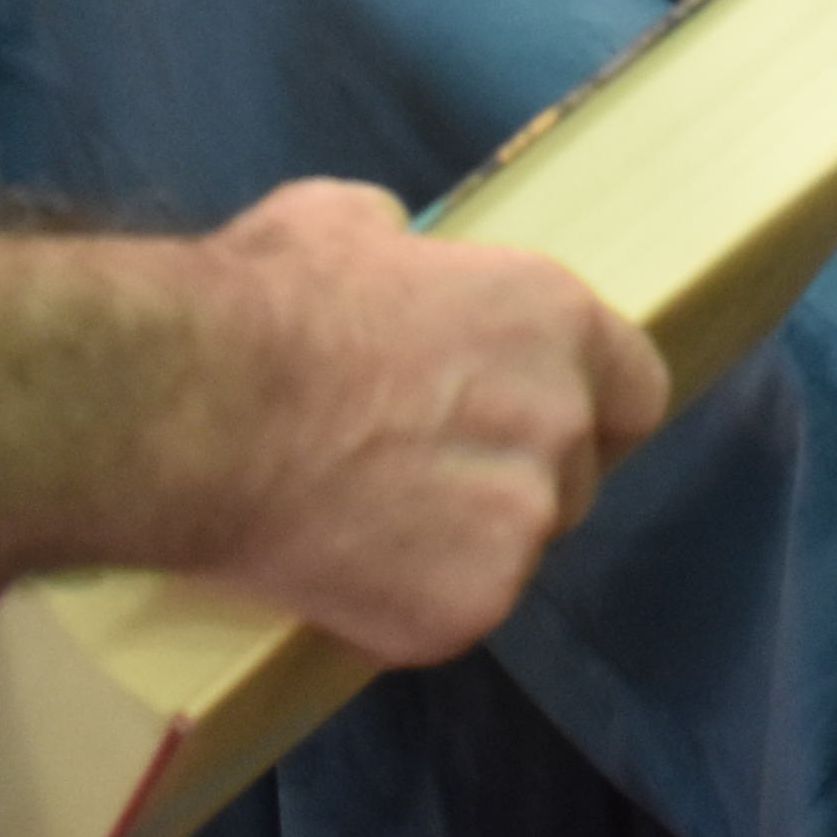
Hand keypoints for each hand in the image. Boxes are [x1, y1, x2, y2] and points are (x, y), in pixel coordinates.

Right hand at [179, 181, 668, 666]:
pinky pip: (450, 613)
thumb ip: (401, 243)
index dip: (588, 413)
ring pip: (510, 553)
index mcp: (554, 319)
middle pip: (573, 480)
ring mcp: (521, 523)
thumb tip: (390, 241)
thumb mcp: (346, 222)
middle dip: (510, 484)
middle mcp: (560, 421)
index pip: (636, 391)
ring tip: (364, 526)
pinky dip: (402, 604)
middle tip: (420, 479)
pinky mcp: (466, 607)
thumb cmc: (267, 303)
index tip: (533, 426)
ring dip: (457, 548)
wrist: (200, 409)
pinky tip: (336, 570)